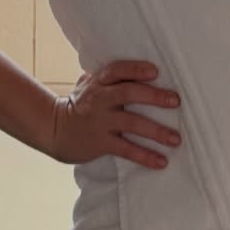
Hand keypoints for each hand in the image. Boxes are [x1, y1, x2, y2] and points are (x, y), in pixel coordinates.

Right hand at [48, 59, 181, 170]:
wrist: (53, 130)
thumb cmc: (77, 105)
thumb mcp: (87, 85)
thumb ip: (106, 77)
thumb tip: (134, 67)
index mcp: (98, 82)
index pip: (117, 70)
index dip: (136, 69)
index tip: (155, 71)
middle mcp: (99, 99)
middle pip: (127, 93)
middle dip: (153, 96)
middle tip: (175, 101)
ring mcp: (100, 121)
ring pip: (131, 123)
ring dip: (156, 131)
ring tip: (176, 139)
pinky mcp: (100, 143)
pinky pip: (126, 149)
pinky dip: (145, 156)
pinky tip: (161, 161)